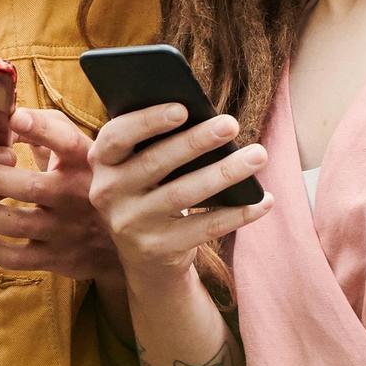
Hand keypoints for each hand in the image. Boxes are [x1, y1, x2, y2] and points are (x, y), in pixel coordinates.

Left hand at [0, 106, 118, 282]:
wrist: (126, 239)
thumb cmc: (87, 180)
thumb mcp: (81, 150)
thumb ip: (47, 127)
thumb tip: (3, 109)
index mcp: (85, 160)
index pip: (65, 141)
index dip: (40, 129)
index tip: (13, 118)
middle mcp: (76, 195)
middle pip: (28, 186)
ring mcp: (65, 230)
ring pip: (12, 223)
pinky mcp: (54, 259)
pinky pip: (11, 257)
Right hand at [83, 100, 268, 297]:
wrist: (145, 257)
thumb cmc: (150, 190)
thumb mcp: (139, 166)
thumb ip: (155, 142)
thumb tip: (205, 117)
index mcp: (101, 162)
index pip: (116, 137)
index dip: (147, 121)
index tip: (183, 108)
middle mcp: (108, 194)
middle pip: (155, 162)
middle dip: (196, 141)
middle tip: (231, 124)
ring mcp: (131, 224)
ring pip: (183, 194)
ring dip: (224, 172)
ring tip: (258, 155)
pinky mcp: (158, 249)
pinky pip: (204, 228)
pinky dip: (237, 214)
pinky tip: (263, 200)